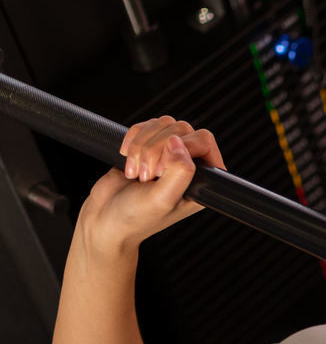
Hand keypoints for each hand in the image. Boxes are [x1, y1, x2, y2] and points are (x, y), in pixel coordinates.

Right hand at [80, 116, 226, 254]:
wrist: (105, 219)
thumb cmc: (135, 217)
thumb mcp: (162, 199)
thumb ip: (179, 172)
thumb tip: (178, 142)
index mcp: (203, 180)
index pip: (203, 141)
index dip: (180, 148)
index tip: (161, 171)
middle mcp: (190, 166)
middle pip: (181, 129)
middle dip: (155, 149)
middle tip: (145, 176)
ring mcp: (169, 155)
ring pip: (163, 124)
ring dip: (141, 146)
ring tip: (135, 173)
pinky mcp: (149, 147)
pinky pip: (146, 126)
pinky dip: (132, 139)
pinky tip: (126, 159)